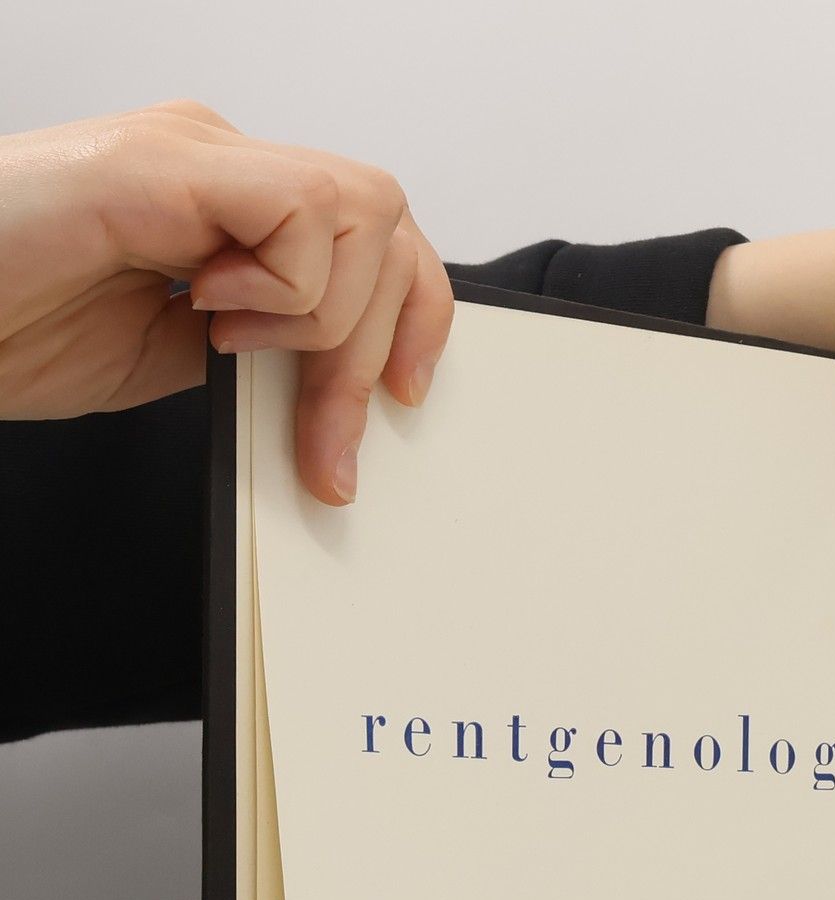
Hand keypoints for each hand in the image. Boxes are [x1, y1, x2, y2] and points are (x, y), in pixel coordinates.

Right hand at [0, 101, 453, 503]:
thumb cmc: (9, 327)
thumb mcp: (177, 360)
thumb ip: (264, 352)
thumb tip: (337, 389)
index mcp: (227, 202)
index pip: (379, 234)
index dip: (417, 319)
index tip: (404, 403)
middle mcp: (218, 162)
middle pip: (387, 222)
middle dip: (378, 348)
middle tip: (321, 436)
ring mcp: (191, 151)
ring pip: (361, 212)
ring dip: (325, 319)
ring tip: (231, 344)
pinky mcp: (159, 161)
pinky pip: (301, 210)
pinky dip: (283, 288)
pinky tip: (205, 309)